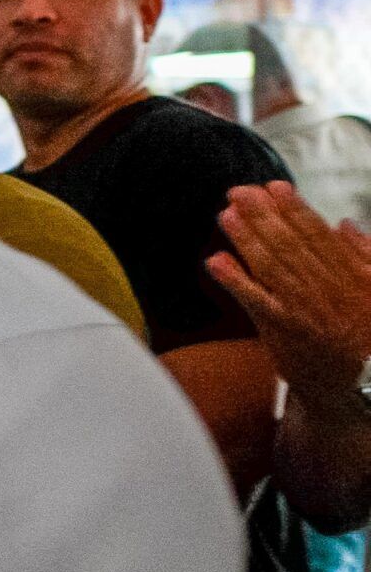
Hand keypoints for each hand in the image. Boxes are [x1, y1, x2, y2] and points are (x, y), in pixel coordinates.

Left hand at [211, 182, 370, 396]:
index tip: (275, 187)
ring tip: (226, 215)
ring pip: (271, 266)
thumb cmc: (368, 335)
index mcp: (351, 275)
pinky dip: (235, 280)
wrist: (362, 384)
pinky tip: (216, 261)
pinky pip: (256, 301)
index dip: (295, 209)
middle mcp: (328, 288)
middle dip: (263, 215)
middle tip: (239, 192)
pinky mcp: (283, 330)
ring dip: (246, 239)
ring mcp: (304, 309)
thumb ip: (365, 256)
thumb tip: (345, 224)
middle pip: (290, 244)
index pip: (318, 234)